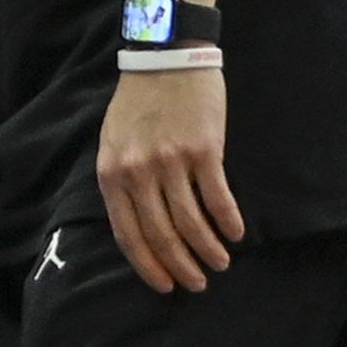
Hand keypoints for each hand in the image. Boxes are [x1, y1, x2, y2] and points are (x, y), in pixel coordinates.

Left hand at [98, 68, 243, 291]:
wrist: (165, 60)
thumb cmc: (137, 104)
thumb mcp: (112, 142)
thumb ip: (120, 180)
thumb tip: (135, 223)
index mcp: (110, 173)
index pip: (127, 233)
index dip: (147, 265)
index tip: (164, 286)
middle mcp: (137, 172)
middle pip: (160, 234)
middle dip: (179, 266)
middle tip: (197, 284)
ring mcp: (170, 162)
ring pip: (191, 223)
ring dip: (208, 250)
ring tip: (220, 264)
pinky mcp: (203, 151)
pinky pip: (217, 198)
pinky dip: (228, 222)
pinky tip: (236, 234)